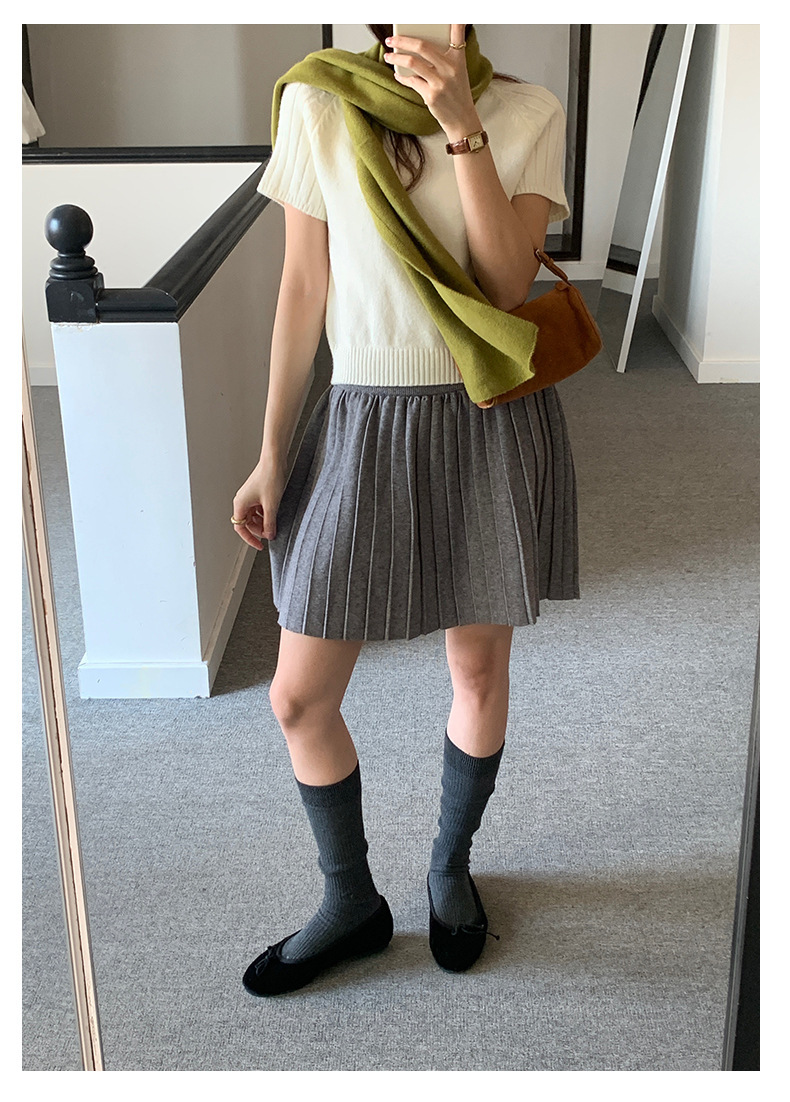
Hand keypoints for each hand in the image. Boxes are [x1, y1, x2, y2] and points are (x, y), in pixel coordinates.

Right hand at [232, 458, 287, 549]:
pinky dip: (265, 514)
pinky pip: (258, 509)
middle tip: (271, 533)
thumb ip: (269, 523)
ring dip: (262, 522)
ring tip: (274, 523)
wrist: (274, 460)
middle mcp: (242, 501)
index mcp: (240, 504)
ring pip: (253, 516)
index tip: (260, 545)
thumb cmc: (270, 477)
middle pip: (247, 523)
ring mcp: (249, 497)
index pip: (240, 528)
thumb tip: (269, 535)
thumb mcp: (271, 505)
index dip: (250, 539)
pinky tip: (274, 513)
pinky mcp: (256, 493)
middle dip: (258, 530)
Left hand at [383, 23, 480, 139]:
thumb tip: (417, 47)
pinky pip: (411, 81)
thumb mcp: (457, 72)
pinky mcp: (431, 95)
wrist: (461, 119)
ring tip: (388, 56)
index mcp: (458, 59)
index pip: (457, 34)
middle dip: (402, 40)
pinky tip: (398, 75)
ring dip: (396, 58)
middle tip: (391, 39)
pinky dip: (402, 77)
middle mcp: (450, 68)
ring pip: (412, 63)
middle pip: (422, 46)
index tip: (451, 13)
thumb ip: (443, 59)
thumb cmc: (457, 94)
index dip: (455, 21)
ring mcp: (440, 82)